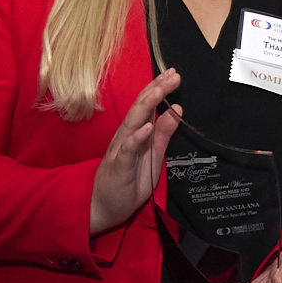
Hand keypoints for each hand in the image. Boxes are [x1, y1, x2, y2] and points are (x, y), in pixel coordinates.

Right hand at [89, 69, 181, 234]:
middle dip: (156, 90)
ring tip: (159, 92)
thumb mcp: (153, 154)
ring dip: (146, 107)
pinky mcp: (118, 167)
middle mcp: (126, 137)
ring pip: (132, 124)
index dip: (159, 89)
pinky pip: (127, 150)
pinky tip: (146, 127)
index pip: (146, 106)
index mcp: (135, 133)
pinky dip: (136, 138)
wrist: (105, 207)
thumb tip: (176, 109)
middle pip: (140, 109)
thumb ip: (163, 133)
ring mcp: (120, 150)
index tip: (173, 74)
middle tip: (172, 74)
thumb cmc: (129, 180)